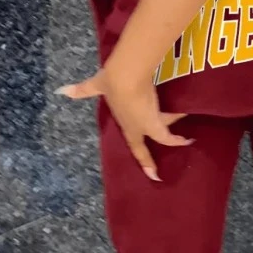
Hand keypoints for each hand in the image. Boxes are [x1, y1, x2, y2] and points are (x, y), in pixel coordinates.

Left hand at [56, 66, 189, 180]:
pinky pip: (168, 134)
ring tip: (185, 138)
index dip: (143, 160)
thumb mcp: (97, 85)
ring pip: (161, 135)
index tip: (153, 175)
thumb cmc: (112, 82)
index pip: (134, 146)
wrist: (126, 77)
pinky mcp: (155, 120)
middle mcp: (135, 128)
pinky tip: (190, 140)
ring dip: (172, 137)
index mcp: (124, 123)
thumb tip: (62, 91)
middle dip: (155, 151)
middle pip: (147, 141)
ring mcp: (145, 125)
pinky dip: (178, 138)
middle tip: (167, 156)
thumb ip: (82, 89)